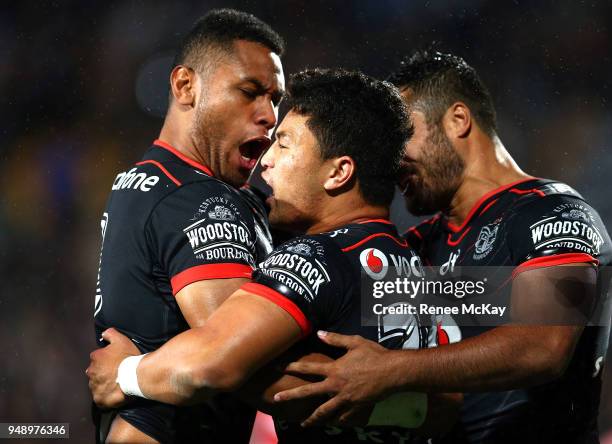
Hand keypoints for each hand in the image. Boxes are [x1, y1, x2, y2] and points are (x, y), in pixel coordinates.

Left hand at [86, 328, 139, 407]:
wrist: (135, 376)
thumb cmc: (129, 358)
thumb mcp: (121, 339)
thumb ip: (110, 333)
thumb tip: (104, 334)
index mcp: (96, 357)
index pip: (97, 358)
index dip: (106, 360)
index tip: (115, 362)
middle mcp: (91, 372)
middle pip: (95, 372)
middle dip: (102, 372)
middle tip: (116, 373)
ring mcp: (94, 386)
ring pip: (97, 385)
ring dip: (103, 384)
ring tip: (116, 384)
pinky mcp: (98, 399)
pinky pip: (100, 398)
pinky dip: (105, 396)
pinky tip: (114, 393)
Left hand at [274, 330, 395, 426]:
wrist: (393, 372)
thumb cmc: (375, 354)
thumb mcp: (354, 342)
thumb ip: (335, 338)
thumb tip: (319, 332)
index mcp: (334, 369)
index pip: (307, 368)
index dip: (291, 366)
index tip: (277, 367)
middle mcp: (336, 386)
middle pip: (309, 392)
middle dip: (291, 395)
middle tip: (277, 398)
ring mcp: (346, 399)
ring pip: (324, 411)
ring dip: (312, 418)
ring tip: (303, 424)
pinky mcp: (356, 407)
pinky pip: (344, 417)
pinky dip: (337, 421)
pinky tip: (332, 424)